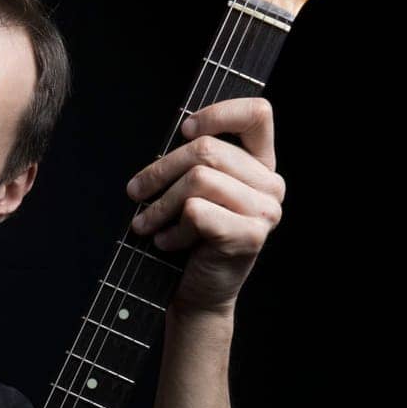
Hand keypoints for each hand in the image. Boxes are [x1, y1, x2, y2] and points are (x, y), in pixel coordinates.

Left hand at [126, 96, 284, 315]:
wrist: (200, 294)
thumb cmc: (192, 239)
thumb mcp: (196, 192)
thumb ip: (197, 159)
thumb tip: (180, 128)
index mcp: (262, 166)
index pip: (258, 114)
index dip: (218, 113)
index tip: (185, 129)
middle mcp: (271, 185)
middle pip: (208, 150)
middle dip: (160, 171)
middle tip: (135, 192)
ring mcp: (265, 212)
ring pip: (198, 180)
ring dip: (160, 204)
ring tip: (145, 223)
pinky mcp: (249, 236)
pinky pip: (196, 211)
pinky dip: (171, 228)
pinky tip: (166, 242)